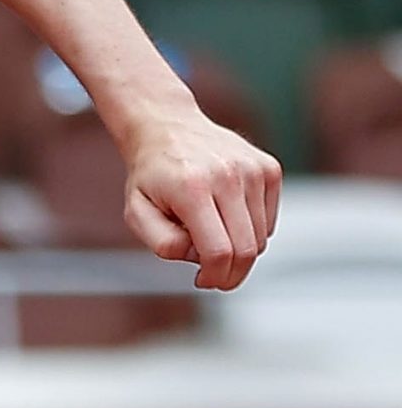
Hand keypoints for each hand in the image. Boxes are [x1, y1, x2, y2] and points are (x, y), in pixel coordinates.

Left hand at [121, 111, 281, 290]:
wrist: (167, 126)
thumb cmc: (151, 175)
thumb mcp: (137, 211)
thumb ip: (161, 241)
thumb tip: (198, 257)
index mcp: (192, 188)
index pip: (218, 251)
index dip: (214, 276)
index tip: (204, 281)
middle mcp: (228, 176)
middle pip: (247, 249)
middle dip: (232, 274)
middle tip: (213, 277)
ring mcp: (253, 169)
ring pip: (260, 238)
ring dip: (237, 248)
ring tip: (208, 230)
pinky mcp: (269, 168)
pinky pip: (268, 220)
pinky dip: (250, 229)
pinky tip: (225, 214)